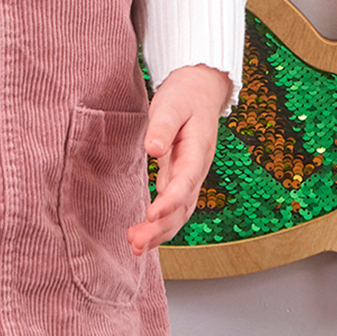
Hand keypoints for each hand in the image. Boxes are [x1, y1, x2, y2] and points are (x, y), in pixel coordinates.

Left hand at [127, 65, 230, 255]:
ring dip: (160, 232)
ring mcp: (190, 176)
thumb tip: (154, 149)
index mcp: (198, 149)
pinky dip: (160, 225)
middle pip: (184, 206)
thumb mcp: (173, 103)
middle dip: (162, 227)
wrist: (201, 88)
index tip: (151, 215)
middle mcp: (197, 168)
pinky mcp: (179, 178)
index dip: (170, 201)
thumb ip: (163, 125)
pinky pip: (173, 208)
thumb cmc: (185, 95)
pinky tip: (143, 237)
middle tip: (136, 242)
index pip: (186, 181)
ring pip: (180, 212)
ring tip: (135, 246)